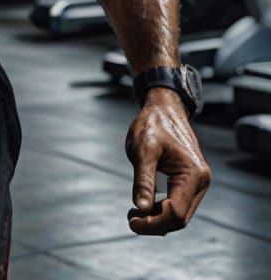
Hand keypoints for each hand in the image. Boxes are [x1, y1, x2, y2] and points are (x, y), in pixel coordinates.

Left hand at [125, 88, 210, 234]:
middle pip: (180, 218)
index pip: (177, 212)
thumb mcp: (143, 149)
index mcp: (193, 174)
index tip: (132, 220)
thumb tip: (141, 209)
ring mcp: (197, 183)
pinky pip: (178, 204)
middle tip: (130, 220)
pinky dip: (162, 210)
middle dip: (155, 224)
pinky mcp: (190, 182)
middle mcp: (200, 181)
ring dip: (158, 219)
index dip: (154, 222)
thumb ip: (143, 180)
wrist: (164, 108)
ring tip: (134, 215)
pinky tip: (144, 207)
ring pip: (180, 214)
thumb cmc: (153, 123)